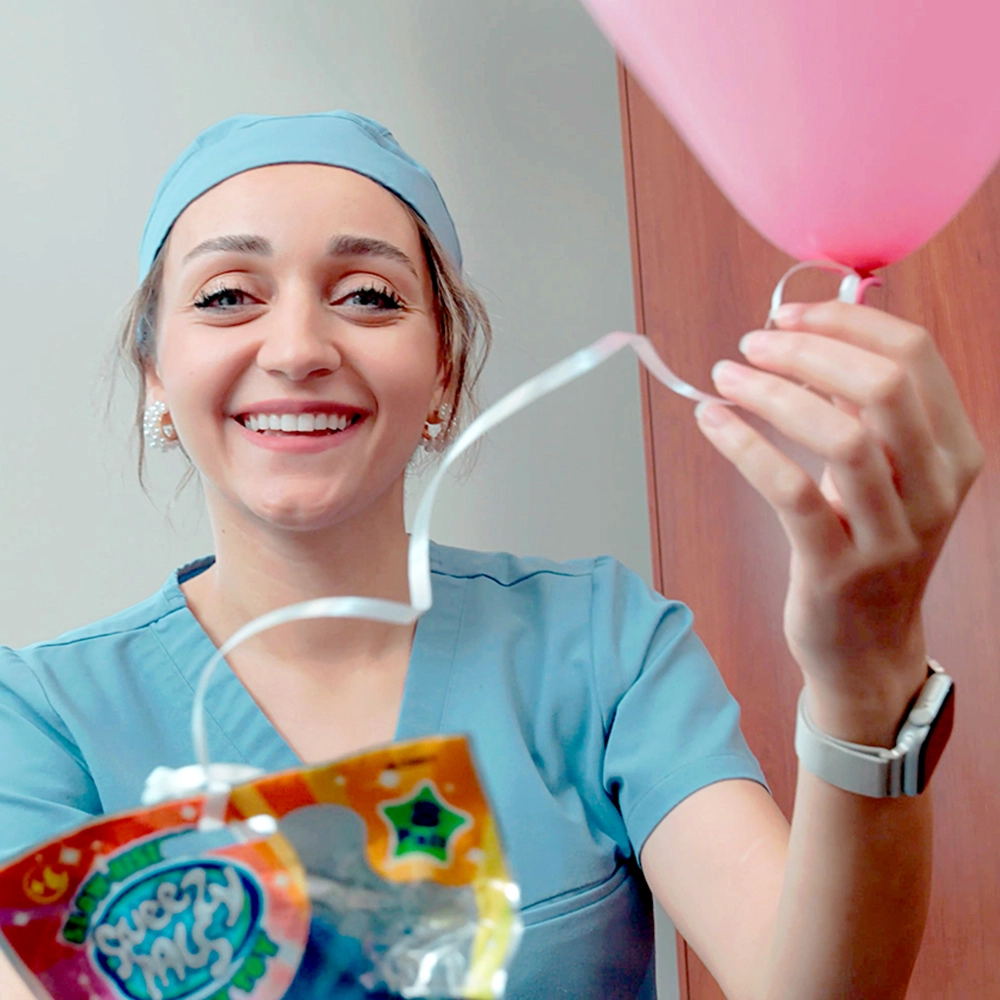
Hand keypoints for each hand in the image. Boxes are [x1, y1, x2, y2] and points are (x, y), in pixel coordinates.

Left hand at [695, 300, 982, 743]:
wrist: (866, 644)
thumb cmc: (866, 543)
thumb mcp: (885, 472)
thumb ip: (862, 407)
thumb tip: (810, 335)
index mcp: (954, 450)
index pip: (913, 354)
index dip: (843, 323)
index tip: (786, 317)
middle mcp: (936, 487)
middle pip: (882, 385)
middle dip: (806, 350)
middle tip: (750, 345)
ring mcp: (892, 532)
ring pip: (839, 435)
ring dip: (772, 393)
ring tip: (725, 377)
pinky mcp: (837, 566)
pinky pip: (790, 490)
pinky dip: (745, 444)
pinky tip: (711, 420)